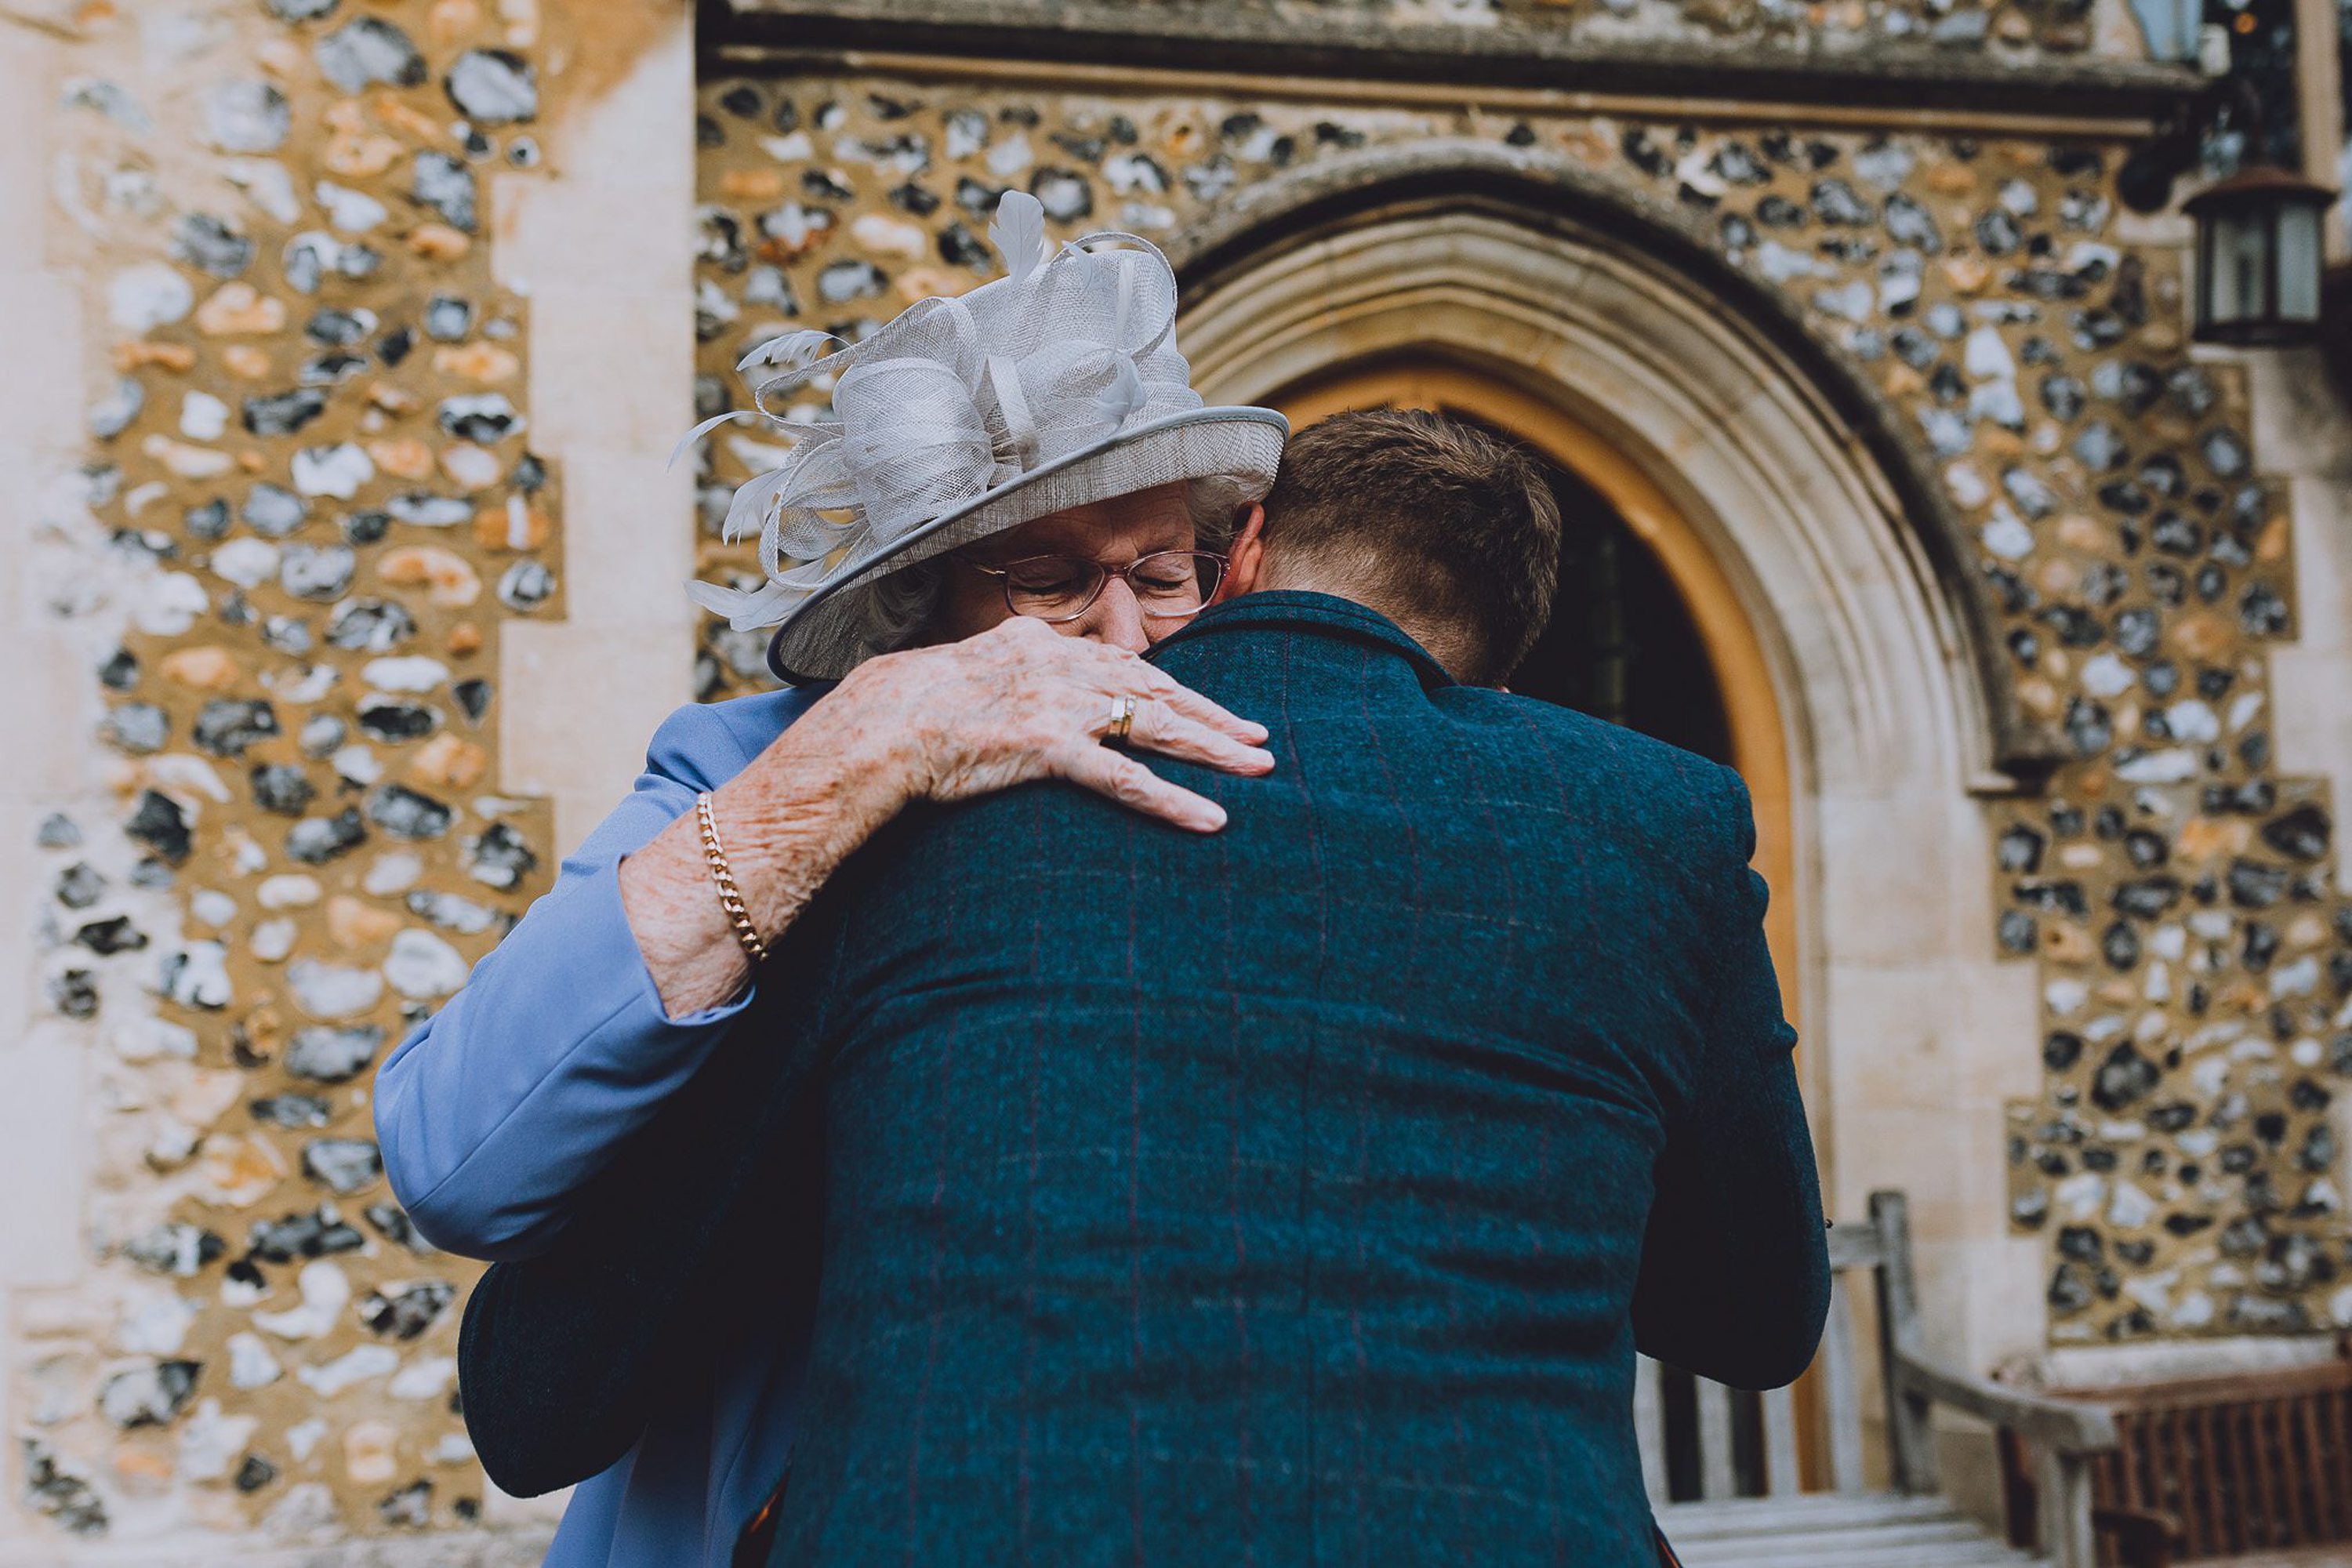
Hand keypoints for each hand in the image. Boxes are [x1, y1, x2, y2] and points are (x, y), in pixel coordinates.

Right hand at [842, 616, 1271, 831]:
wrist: (884, 719)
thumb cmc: (923, 704)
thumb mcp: (984, 669)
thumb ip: (1028, 674)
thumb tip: (1053, 685)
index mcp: (1050, 645)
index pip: (1131, 666)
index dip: (1179, 689)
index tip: (1215, 709)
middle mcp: (1064, 666)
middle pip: (1159, 690)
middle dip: (1214, 717)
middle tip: (1259, 739)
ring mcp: (1060, 705)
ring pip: (1156, 726)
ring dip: (1212, 749)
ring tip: (1258, 769)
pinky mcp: (1049, 746)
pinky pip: (1125, 779)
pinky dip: (1173, 800)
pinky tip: (1210, 817)